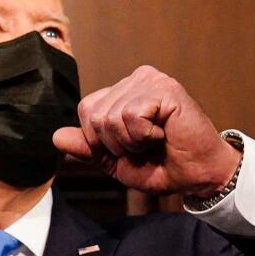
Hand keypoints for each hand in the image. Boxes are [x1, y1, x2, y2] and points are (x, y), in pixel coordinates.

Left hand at [51, 66, 239, 198]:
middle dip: (115, 143)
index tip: (130, 148)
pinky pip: (131, 116)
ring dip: (131, 141)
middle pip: (94, 114)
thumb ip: (88, 148)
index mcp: (123, 92)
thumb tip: (55, 137)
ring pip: (110, 117)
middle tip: (145, 146)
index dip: (100, 140)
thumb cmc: (163, 166)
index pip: (86, 110)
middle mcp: (136, 79)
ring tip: (156, 139)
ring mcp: (150, 80)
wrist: (199, 175)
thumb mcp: (116, 162)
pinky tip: (163, 134)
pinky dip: (143, 135)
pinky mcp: (165, 88)